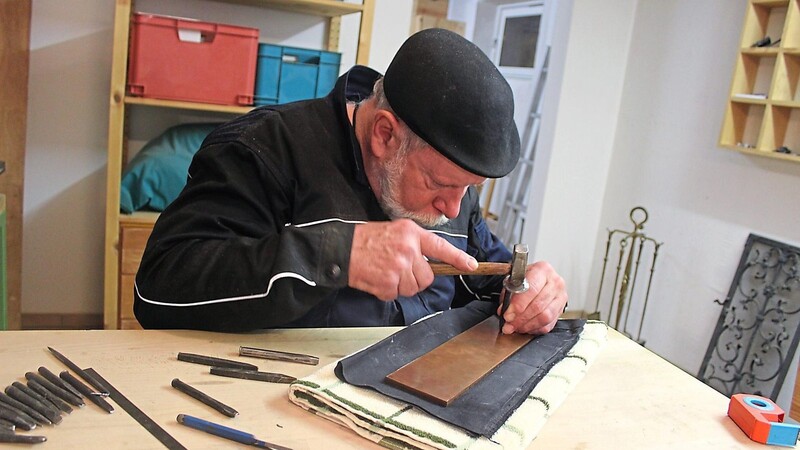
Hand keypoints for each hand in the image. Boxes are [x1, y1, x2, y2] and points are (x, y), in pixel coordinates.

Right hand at [349, 219, 477, 299]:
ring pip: (412, 288)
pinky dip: (386, 291)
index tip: (471, 266)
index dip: (458, 258)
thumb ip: (414, 244)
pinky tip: (377, 278)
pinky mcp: (389, 282)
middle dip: (415, 278)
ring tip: (385, 271)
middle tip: (397, 269)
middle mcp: (408, 249)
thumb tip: (429, 261)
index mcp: (411, 233)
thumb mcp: (395, 231)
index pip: (441, 247)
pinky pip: (395, 294)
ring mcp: (399, 267)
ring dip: (400, 285)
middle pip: (427, 277)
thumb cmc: (366, 240)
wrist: (342, 248)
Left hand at [498, 261, 567, 334]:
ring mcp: (561, 297)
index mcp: (542, 270)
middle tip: (509, 323)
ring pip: (545, 317)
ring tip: (515, 327)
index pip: (532, 289)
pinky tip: (525, 327)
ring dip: (527, 325)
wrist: (539, 279)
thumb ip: (508, 294)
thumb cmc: (526, 278)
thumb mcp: (514, 280)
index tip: (508, 314)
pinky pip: (548, 324)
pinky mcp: (561, 310)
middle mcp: (555, 282)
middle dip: (521, 318)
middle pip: (538, 305)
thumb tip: (505, 310)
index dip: (519, 304)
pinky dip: (534, 328)